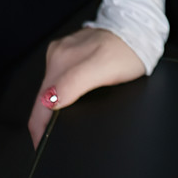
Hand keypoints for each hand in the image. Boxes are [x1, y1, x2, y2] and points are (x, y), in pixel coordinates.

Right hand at [26, 25, 145, 147]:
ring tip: (64, 120)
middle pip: (43, 97)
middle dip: (46, 120)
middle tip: (54, 138)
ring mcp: (62, 53)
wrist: (138, 32)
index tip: (41, 145)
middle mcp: (57, 55)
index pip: (41, 103)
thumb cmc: (128, 53)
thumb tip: (49, 102)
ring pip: (50, 89)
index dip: (39, 129)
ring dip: (54, 106)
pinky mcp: (69, 53)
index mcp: (60, 60)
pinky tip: (74, 97)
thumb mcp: (103, 71)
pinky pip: (60, 79)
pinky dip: (64, 92)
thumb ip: (73, 84)